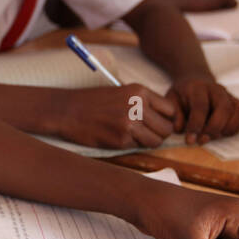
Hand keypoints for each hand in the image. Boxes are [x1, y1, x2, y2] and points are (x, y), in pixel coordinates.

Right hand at [45, 84, 179, 149]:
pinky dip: (131, 145)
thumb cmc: (94, 102)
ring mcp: (130, 124)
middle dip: (159, 133)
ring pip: (156, 141)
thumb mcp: (122, 93)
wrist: (67, 111)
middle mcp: (138, 106)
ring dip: (148, 142)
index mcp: (140, 91)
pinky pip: (138, 147)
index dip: (166, 118)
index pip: (170, 110)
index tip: (156, 122)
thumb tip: (165, 120)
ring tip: (133, 137)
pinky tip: (117, 137)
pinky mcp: (121, 140)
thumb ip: (144, 103)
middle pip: (167, 128)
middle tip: (146, 133)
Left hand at [166, 77, 238, 144]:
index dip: (196, 125)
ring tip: (213, 138)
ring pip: (238, 112)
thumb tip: (179, 129)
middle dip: (213, 129)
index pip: (200, 106)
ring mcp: (230, 96)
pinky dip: (235, 128)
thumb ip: (174, 114)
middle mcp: (218, 90)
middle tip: (202, 141)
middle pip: (224, 108)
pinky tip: (222, 134)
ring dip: (227, 129)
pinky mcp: (237, 104)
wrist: (195, 81)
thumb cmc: (182, 94)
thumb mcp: (171, 100)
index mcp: (198, 87)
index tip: (189, 140)